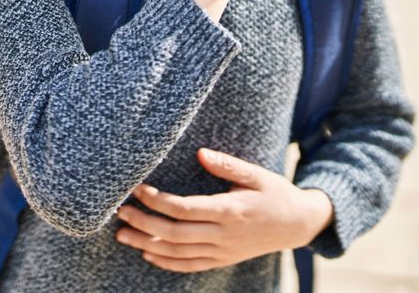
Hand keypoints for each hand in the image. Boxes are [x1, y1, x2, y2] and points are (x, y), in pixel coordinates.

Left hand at [114, 148, 333, 272]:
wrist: (299, 225)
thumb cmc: (276, 193)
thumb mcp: (256, 174)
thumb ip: (227, 165)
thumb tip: (200, 153)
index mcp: (231, 211)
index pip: (185, 209)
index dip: (158, 201)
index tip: (138, 189)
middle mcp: (224, 236)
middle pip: (175, 234)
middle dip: (144, 223)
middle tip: (119, 212)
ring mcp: (223, 251)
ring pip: (178, 253)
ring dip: (147, 244)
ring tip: (122, 234)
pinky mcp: (223, 259)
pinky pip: (190, 265)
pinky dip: (166, 262)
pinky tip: (147, 253)